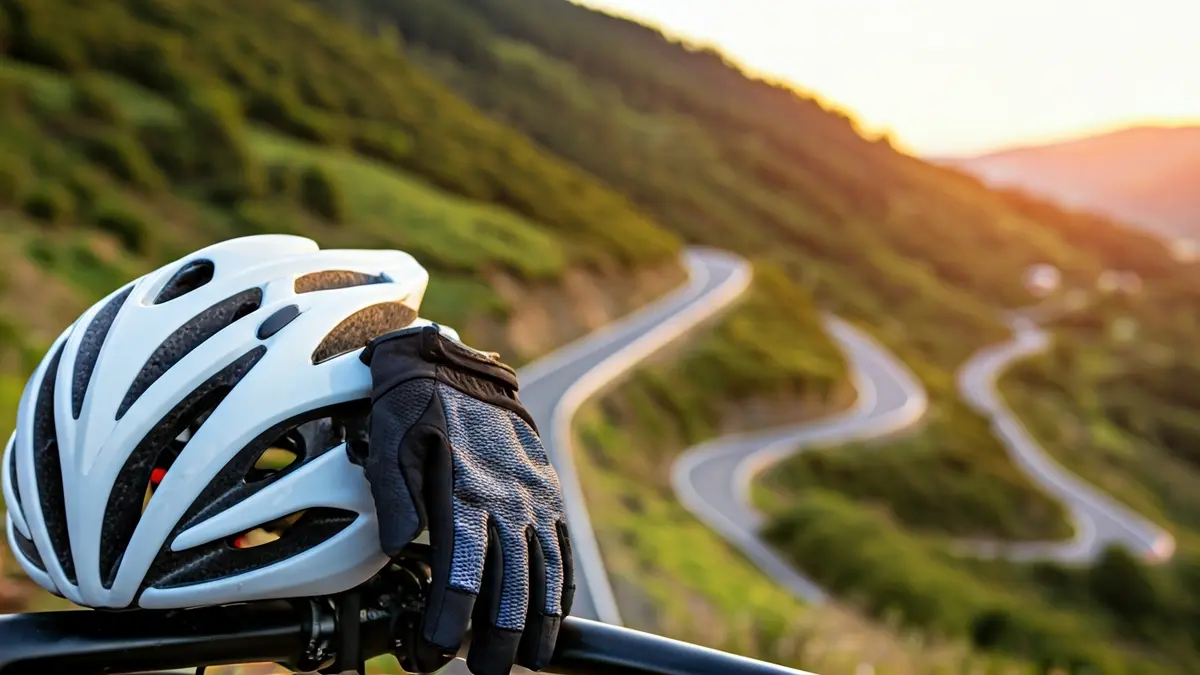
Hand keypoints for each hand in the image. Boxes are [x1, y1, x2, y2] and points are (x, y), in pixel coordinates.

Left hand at [360, 324, 573, 674]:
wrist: (454, 364)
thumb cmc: (413, 406)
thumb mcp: (389, 442)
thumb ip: (393, 496)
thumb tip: (396, 547)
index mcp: (463, 490)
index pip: (461, 573)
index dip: (448, 621)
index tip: (433, 652)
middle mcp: (507, 498)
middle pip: (511, 586)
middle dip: (498, 639)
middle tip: (484, 671)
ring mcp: (534, 497)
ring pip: (546, 573)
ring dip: (541, 623)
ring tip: (532, 660)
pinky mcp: (547, 493)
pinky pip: (562, 548)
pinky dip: (563, 586)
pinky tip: (559, 615)